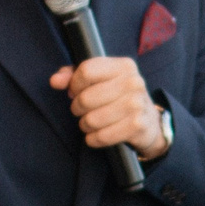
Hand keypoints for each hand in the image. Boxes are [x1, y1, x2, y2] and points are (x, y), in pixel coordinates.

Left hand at [49, 56, 165, 157]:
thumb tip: (55, 81)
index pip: (86, 71)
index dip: (74, 84)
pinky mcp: (137, 125)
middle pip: (86, 97)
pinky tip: (95, 136)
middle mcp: (133, 82)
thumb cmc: (118, 97)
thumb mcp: (100, 80)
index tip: (75, 92)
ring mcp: (137, 104)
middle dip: (77, 108)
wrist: (149, 122)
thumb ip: (73, 75)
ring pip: (92, 119)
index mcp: (124, 66)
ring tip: (89, 123)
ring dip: (85, 125)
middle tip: (82, 111)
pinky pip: (102, 136)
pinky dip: (93, 139)